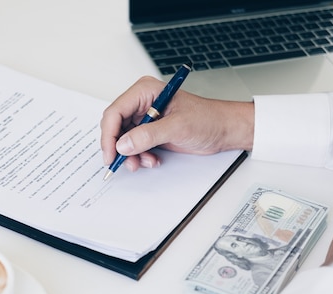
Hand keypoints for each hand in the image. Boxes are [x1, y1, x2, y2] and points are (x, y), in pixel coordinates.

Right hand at [100, 76, 254, 171]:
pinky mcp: (150, 132)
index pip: (115, 112)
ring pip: (123, 140)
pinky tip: (152, 159)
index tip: (112, 154)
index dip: (109, 135)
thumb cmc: (208, 118)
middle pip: (115, 127)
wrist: (224, 130)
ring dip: (131, 155)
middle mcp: (141, 103)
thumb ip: (148, 135)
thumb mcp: (177, 126)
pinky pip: (134, 147)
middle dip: (119, 147)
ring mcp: (144, 119)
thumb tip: (123, 144)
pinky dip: (139, 157)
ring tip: (145, 162)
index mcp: (145, 91)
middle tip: (125, 162)